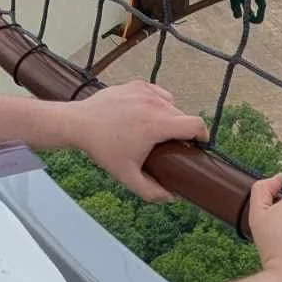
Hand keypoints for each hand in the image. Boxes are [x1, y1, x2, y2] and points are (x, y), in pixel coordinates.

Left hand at [66, 82, 205, 202]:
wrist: (79, 123)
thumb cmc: (102, 149)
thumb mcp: (127, 175)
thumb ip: (151, 191)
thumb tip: (171, 197)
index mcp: (157, 125)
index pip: (196, 124)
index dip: (203, 136)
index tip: (199, 145)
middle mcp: (154, 104)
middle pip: (183, 116)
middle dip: (182, 131)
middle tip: (170, 145)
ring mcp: (145, 92)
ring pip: (171, 103)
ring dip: (169, 116)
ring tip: (155, 129)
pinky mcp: (136, 84)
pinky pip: (158, 93)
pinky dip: (157, 103)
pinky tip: (147, 114)